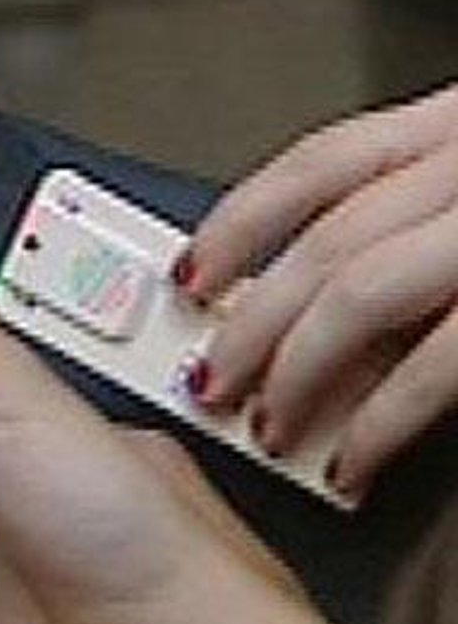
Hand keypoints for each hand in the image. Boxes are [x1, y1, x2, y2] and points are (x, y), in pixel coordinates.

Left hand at [182, 80, 457, 497]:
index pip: (325, 161)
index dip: (243, 216)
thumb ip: (432, 203)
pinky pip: (443, 363)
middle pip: (328, 236)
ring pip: (364, 289)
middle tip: (207, 377)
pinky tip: (354, 462)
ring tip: (265, 425)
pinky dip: (382, 419)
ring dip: (296, 365)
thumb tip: (318, 276)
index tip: (191, 270)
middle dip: (251, 315)